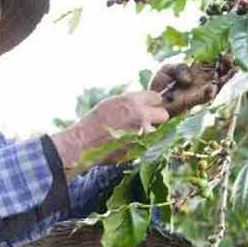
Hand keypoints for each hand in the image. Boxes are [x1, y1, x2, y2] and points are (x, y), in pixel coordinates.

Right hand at [50, 91, 169, 171]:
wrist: (84, 144)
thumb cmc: (96, 122)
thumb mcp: (114, 103)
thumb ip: (133, 102)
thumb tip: (149, 103)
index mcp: (133, 101)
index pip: (158, 98)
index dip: (153, 103)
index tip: (149, 107)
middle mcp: (141, 116)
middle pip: (164, 115)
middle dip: (157, 118)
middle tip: (146, 122)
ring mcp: (142, 134)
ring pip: (158, 132)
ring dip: (150, 133)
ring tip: (133, 135)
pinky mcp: (141, 149)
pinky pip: (149, 144)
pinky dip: (143, 144)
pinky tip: (129, 143)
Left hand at [150, 56, 236, 116]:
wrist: (152, 98)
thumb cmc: (162, 81)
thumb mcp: (168, 68)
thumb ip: (179, 68)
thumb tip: (189, 79)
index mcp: (198, 69)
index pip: (214, 61)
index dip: (221, 56)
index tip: (226, 50)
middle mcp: (202, 80)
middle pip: (220, 72)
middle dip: (228, 66)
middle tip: (231, 58)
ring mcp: (200, 92)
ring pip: (218, 85)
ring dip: (225, 78)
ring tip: (232, 70)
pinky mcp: (194, 102)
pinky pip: (205, 98)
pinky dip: (209, 93)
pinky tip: (213, 86)